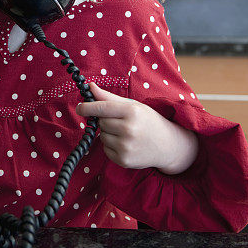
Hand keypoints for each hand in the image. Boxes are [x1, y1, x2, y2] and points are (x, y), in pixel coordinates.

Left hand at [75, 82, 198, 174]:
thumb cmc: (148, 121)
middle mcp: (129, 129)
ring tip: (125, 133)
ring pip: (102, 136)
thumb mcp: (132, 105)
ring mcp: (126, 146)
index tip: (79, 107)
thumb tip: (89, 87)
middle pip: (101, 122)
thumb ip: (108, 97)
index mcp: (132, 112)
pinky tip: (126, 144)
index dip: (87, 107)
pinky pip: (105, 149)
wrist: (168, 145)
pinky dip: (111, 146)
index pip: (101, 108)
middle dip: (106, 121)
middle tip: (120, 122)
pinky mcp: (124, 160)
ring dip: (108, 134)